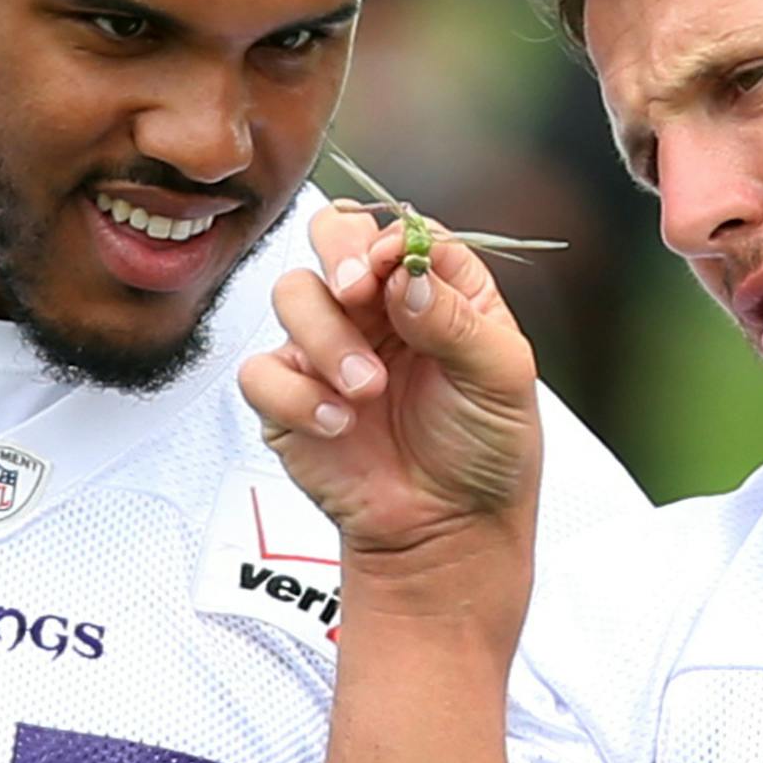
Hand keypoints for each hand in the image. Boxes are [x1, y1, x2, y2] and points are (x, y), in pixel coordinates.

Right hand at [239, 202, 544, 564]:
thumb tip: (408, 274)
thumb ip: (457, 319)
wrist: (448, 530)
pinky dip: (296, 396)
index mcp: (434, 289)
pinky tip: (338, 424)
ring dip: (327, 338)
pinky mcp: (290, 395)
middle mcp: (377, 308)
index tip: (392, 267)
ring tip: (369, 390)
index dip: (391, 240)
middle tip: (356, 290)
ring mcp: (329, 347)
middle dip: (338, 252)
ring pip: (293, 294)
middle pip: (333, 234)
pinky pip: (261, 369)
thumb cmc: (484, 449)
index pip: (401, 232)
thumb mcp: (501, 378)